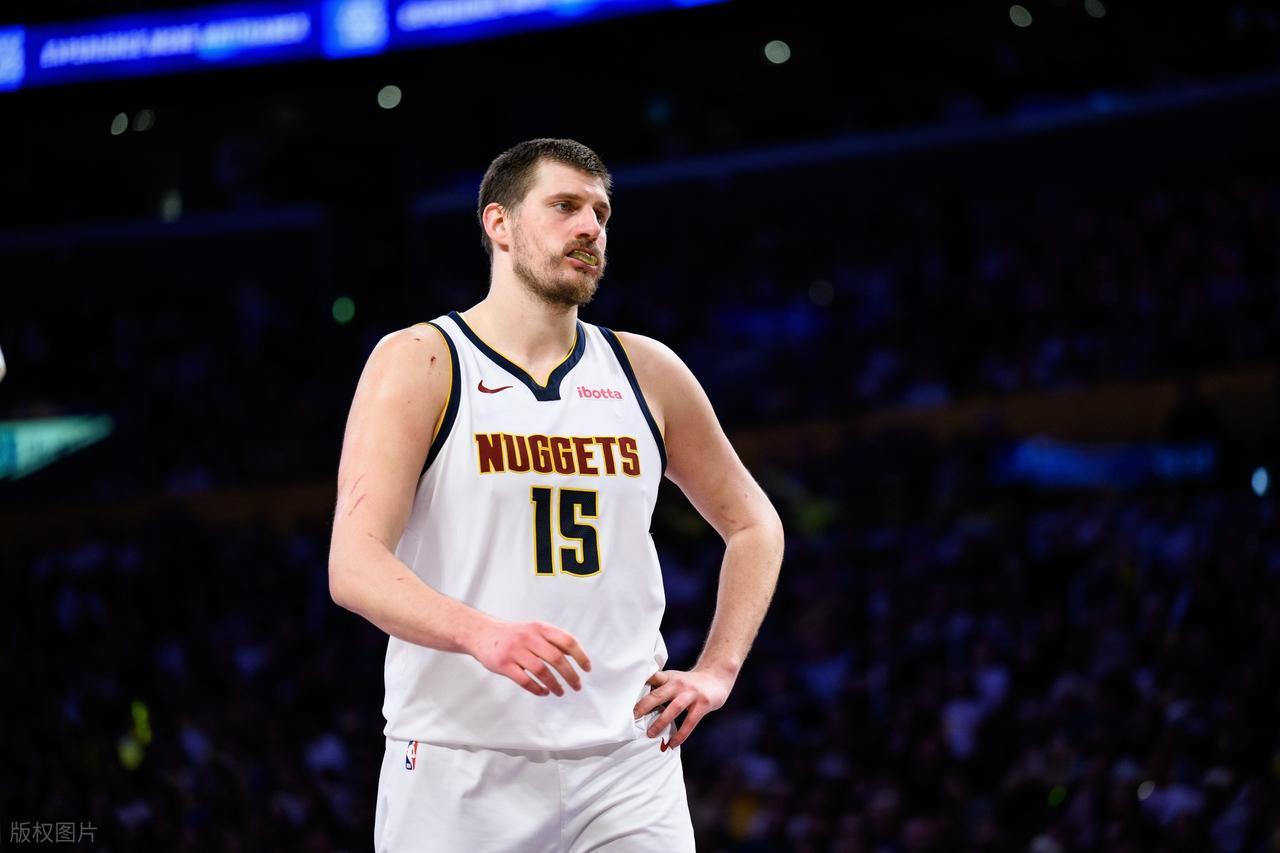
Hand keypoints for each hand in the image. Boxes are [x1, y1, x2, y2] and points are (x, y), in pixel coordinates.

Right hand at [469, 619, 590, 696]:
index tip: (587, 669)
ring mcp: (515, 651)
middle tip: (577, 686)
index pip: (567, 641)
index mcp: (539, 628)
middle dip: (570, 675)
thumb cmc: (513, 635)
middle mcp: (528, 637)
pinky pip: (524, 680)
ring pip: (541, 671)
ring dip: (554, 684)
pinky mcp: (503, 664)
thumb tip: (576, 655)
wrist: (482, 633)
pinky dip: (537, 689)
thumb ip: (553, 640)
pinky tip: (543, 692)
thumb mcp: (534, 630)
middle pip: (556, 658)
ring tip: (560, 692)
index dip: (580, 655)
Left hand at [632, 668, 731, 748]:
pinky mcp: (703, 704)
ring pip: (673, 709)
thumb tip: (639, 702)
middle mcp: (679, 684)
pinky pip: (690, 722)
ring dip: (661, 722)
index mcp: (669, 677)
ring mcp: (692, 694)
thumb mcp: (675, 678)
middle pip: (658, 695)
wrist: (717, 676)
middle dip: (644, 707)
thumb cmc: (690, 682)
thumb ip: (660, 686)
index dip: (639, 687)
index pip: (652, 679)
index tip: (626, 698)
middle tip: (632, 718)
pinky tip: (673, 743)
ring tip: (650, 734)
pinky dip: (681, 734)